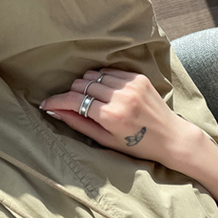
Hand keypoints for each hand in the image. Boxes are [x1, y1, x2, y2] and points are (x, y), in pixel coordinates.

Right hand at [40, 69, 201, 171]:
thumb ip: (78, 123)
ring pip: (93, 75)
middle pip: (82, 85)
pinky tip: (105, 93)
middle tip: (70, 105)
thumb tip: (55, 111)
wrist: (171, 137)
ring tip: (89, 99)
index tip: (46, 104)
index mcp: (112, 116)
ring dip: (86, 86)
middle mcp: (121, 97)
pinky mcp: (138, 77)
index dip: (56, 101)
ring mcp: (131, 85)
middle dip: (71, 94)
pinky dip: (102, 80)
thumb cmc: (137, 145)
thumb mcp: (105, 139)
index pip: (74, 101)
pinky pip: (109, 72)